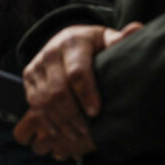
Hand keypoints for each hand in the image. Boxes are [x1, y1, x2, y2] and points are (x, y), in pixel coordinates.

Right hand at [14, 22, 141, 160]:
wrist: (64, 39)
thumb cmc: (91, 44)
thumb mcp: (106, 38)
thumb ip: (119, 39)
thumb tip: (136, 30)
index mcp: (72, 42)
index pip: (77, 72)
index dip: (86, 94)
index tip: (96, 112)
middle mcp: (50, 53)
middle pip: (58, 91)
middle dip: (72, 114)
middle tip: (86, 131)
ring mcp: (36, 65)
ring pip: (44, 100)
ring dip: (60, 121)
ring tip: (75, 135)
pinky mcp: (28, 76)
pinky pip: (34, 103)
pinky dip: (46, 120)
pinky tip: (59, 131)